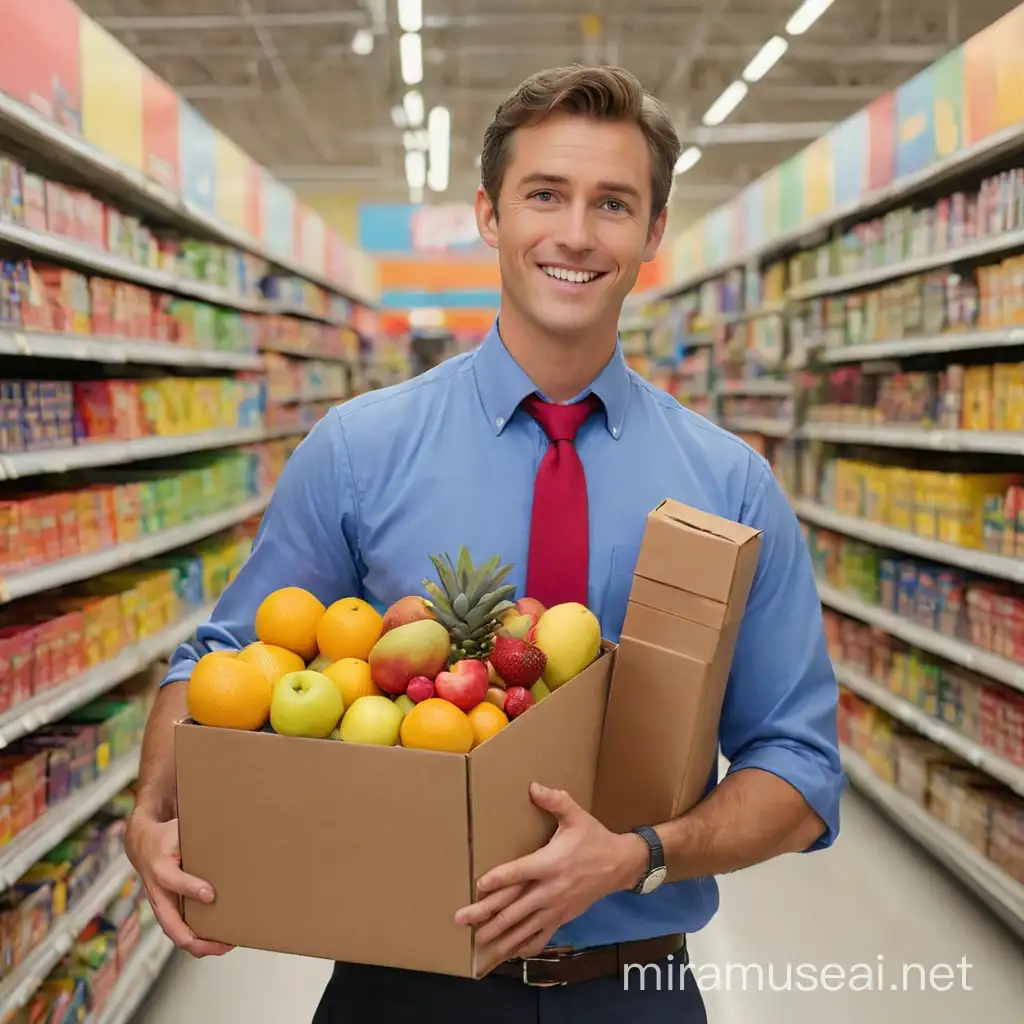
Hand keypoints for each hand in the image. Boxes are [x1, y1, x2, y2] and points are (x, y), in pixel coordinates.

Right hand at [125, 811, 233, 958]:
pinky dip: (197, 940)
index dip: (192, 889)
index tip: (211, 894)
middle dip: (196, 939)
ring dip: (200, 945)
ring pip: (176, 934)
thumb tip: (227, 841)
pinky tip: (219, 941)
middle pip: (172, 925)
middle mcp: (158, 894)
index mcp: (160, 870)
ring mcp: (161, 906)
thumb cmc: (165, 837)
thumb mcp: (177, 831)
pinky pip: (180, 930)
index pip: (175, 882)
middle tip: (223, 942)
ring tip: (226, 946)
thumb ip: (196, 838)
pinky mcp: (167, 911)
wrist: (142, 845)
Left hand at [454, 783, 647, 960]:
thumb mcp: (577, 816)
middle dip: (486, 914)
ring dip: (500, 934)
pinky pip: (541, 937)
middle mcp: (551, 889)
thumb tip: (533, 787)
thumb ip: (555, 801)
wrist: (619, 865)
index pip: (520, 872)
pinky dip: (524, 946)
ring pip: (523, 926)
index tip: (479, 885)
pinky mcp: (562, 918)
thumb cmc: (594, 838)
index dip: (500, 878)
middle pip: (514, 905)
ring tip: (478, 940)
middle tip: (461, 919)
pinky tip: (510, 953)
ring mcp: (556, 908)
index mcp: (551, 863)